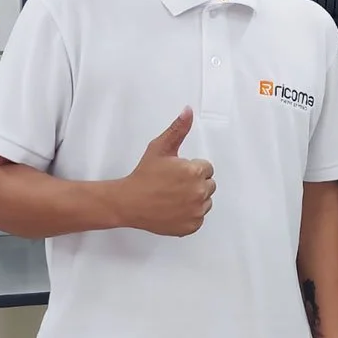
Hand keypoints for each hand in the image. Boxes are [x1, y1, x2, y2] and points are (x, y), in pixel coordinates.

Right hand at [118, 108, 215, 236]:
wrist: (128, 202)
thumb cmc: (143, 176)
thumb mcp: (160, 148)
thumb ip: (178, 129)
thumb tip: (188, 111)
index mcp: (195, 172)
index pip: (207, 168)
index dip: (192, 169)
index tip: (177, 173)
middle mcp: (199, 192)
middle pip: (209, 185)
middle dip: (195, 183)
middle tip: (174, 185)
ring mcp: (196, 211)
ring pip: (205, 201)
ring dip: (194, 199)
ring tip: (173, 196)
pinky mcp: (191, 226)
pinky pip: (199, 218)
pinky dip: (189, 214)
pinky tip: (174, 209)